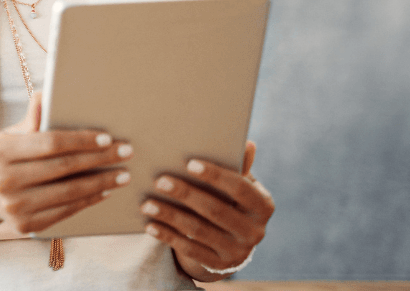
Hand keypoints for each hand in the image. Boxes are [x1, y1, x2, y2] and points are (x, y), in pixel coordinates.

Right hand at [0, 92, 132, 234]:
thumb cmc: (7, 158)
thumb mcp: (12, 136)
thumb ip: (31, 119)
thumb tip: (44, 95)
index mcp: (2, 152)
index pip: (50, 143)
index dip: (81, 140)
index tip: (107, 138)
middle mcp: (6, 180)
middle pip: (64, 167)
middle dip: (100, 159)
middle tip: (126, 152)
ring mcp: (16, 206)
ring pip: (69, 192)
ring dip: (101, 183)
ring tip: (122, 175)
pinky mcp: (27, 226)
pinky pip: (66, 211)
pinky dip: (89, 201)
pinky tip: (105, 191)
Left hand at [140, 140, 274, 279]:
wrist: (232, 241)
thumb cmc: (231, 201)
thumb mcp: (238, 186)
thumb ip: (239, 167)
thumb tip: (248, 144)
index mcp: (262, 206)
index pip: (240, 188)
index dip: (216, 176)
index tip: (189, 163)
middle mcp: (255, 231)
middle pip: (216, 210)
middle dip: (186, 194)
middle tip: (159, 180)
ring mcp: (237, 251)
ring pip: (199, 231)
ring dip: (170, 216)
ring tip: (147, 204)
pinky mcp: (218, 264)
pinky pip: (189, 250)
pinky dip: (167, 236)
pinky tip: (150, 225)